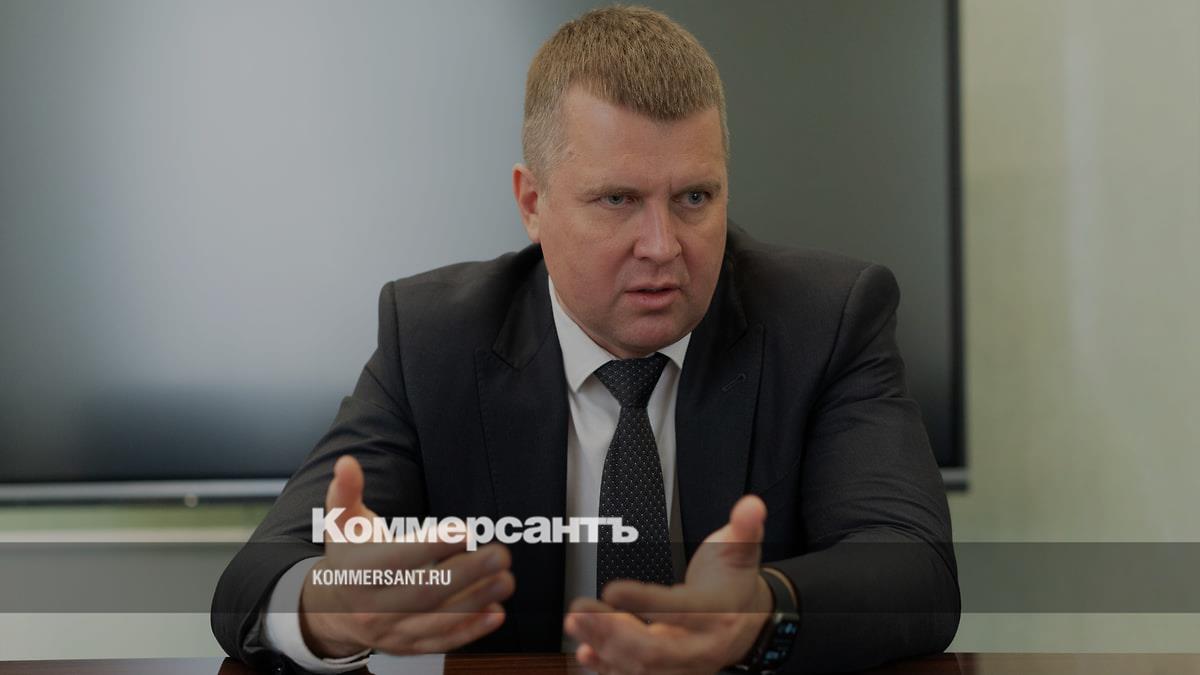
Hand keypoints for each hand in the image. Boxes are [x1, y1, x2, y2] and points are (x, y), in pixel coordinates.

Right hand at [299, 455, 513, 656]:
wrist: (333, 609)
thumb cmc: (349, 557)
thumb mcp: (342, 522)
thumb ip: (346, 491)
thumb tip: (347, 463)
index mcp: (356, 571)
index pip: (396, 559)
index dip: (432, 545)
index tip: (465, 531)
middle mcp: (371, 606)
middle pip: (424, 591)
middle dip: (467, 574)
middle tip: (501, 555)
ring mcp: (389, 631)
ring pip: (436, 620)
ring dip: (476, 601)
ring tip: (506, 580)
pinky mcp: (406, 648)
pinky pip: (440, 642)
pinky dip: (470, 631)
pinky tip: (495, 613)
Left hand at [564, 495, 775, 673]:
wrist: (749, 621)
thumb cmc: (734, 582)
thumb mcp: (741, 551)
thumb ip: (743, 528)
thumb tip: (751, 505)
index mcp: (717, 614)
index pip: (679, 610)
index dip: (644, 602)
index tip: (611, 590)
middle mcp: (701, 648)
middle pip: (655, 650)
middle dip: (612, 633)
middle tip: (579, 611)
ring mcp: (684, 665)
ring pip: (640, 666)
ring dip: (603, 647)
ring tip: (575, 625)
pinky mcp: (669, 671)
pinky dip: (608, 667)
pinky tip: (585, 652)